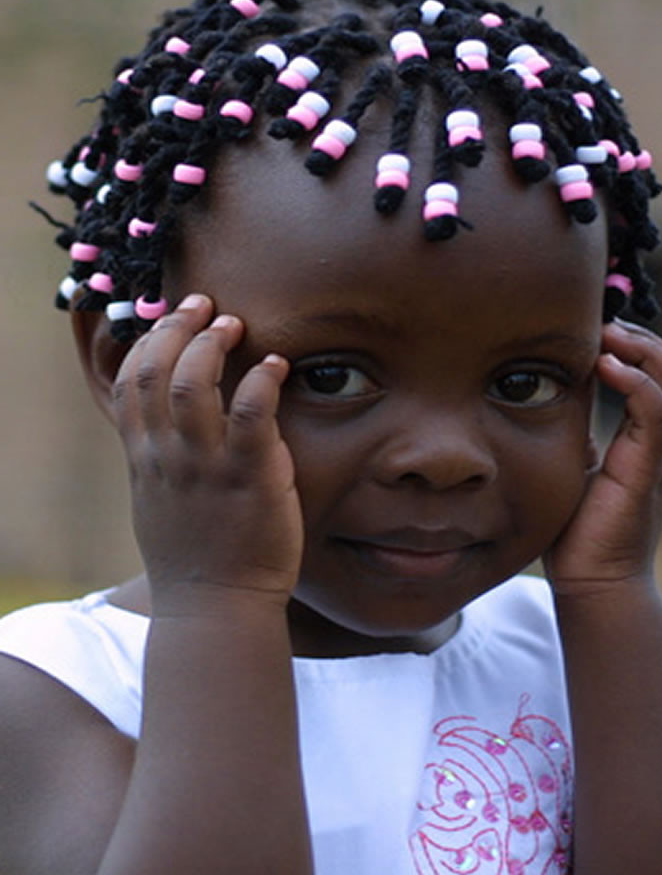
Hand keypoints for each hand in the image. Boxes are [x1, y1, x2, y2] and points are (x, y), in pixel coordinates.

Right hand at [112, 294, 303, 607]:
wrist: (216, 609)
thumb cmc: (194, 556)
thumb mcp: (157, 501)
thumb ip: (159, 457)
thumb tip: (169, 419)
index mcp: (145, 459)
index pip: (130, 383)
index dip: (150, 341)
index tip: (173, 318)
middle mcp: (167, 456)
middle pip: (157, 370)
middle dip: (178, 327)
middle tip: (207, 307)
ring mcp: (206, 467)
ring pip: (195, 383)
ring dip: (213, 344)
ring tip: (236, 325)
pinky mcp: (250, 478)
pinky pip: (251, 414)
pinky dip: (261, 381)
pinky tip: (276, 367)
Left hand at [544, 320, 661, 594]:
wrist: (591, 583)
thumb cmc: (579, 529)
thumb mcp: (577, 462)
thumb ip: (580, 426)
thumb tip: (559, 384)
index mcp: (649, 442)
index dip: (641, 347)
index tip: (600, 327)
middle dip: (647, 340)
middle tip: (605, 322)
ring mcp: (660, 459)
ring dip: (648, 352)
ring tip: (610, 334)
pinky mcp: (646, 473)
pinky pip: (658, 417)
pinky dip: (637, 384)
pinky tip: (604, 367)